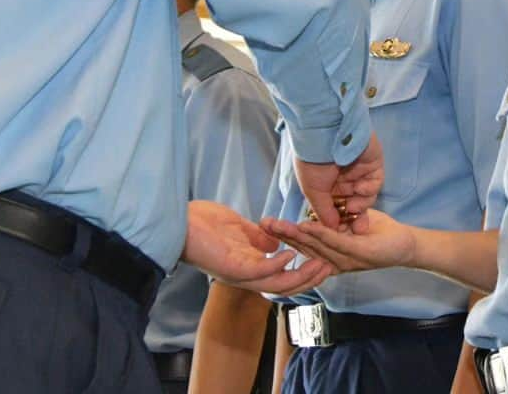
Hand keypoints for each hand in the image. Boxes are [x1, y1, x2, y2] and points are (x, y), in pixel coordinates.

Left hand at [183, 200, 332, 294]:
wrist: (177, 222)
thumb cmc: (202, 223)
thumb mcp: (238, 229)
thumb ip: (258, 239)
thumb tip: (278, 244)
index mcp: (249, 265)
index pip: (282, 275)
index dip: (304, 271)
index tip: (324, 259)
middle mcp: (246, 275)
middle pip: (284, 285)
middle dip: (309, 278)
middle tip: (330, 266)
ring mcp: (238, 273)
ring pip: (276, 283)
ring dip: (299, 275)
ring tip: (319, 263)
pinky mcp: (231, 266)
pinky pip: (258, 271)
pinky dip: (276, 265)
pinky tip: (290, 255)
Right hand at [261, 209, 413, 273]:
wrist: (406, 245)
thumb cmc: (377, 232)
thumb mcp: (349, 222)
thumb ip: (331, 220)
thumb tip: (311, 213)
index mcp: (330, 255)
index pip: (303, 244)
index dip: (284, 234)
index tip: (265, 223)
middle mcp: (334, 261)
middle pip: (304, 247)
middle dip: (282, 234)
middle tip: (262, 224)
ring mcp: (346, 260)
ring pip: (315, 246)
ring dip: (295, 235)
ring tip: (277, 225)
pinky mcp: (359, 253)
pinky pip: (336, 242)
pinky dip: (320, 234)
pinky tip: (306, 227)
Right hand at [294, 133, 383, 233]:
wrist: (326, 134)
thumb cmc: (313, 162)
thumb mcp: (313, 190)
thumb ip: (324, 212)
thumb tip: (332, 229)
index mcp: (326, 183)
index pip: (335, 207)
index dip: (339, 221)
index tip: (341, 234)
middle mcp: (342, 178)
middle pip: (352, 204)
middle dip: (354, 218)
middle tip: (357, 230)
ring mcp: (359, 171)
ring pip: (365, 197)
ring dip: (360, 205)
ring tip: (353, 207)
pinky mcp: (373, 164)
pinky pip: (375, 183)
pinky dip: (369, 190)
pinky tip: (360, 189)